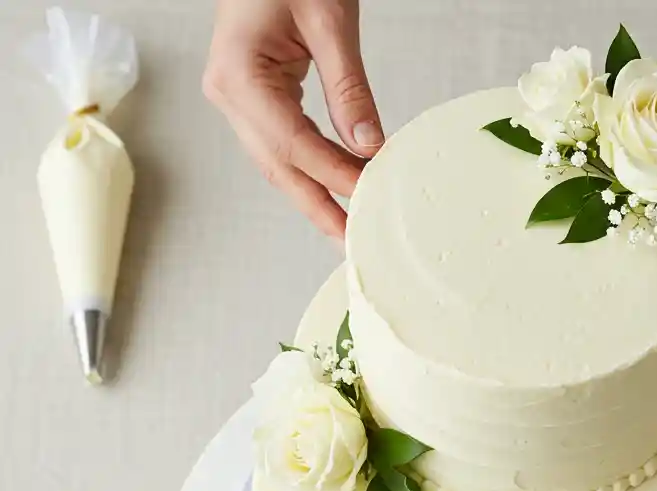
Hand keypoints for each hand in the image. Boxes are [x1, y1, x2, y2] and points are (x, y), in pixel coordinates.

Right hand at [203, 0, 381, 237]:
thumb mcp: (329, 18)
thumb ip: (348, 85)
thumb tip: (368, 144)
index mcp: (238, 74)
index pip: (293, 143)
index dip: (333, 175)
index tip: (369, 196)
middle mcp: (229, 93)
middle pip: (279, 167)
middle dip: (319, 207)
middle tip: (353, 242)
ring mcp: (236, 98)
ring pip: (279, 163)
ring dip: (316, 194)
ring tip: (351, 225)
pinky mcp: (252, 97)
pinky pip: (283, 144)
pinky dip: (313, 167)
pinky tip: (339, 185)